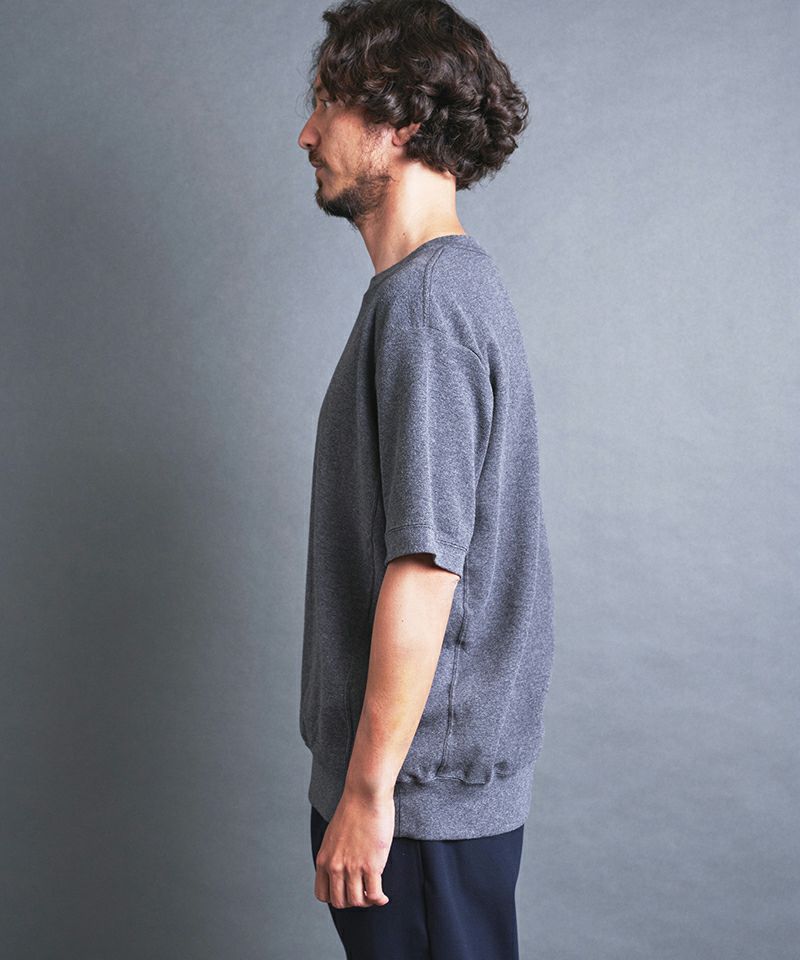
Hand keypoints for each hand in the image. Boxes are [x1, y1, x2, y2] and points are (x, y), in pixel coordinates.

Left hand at [313, 788, 393, 907]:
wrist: (365, 794)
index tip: (348, 892)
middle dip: (352, 902)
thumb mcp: (334, 835)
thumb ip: (334, 853)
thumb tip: (343, 867)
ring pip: (357, 902)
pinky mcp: (371, 865)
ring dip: (367, 902)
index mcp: (324, 859)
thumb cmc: (353, 810)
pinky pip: (374, 895)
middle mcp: (335, 866)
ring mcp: (353, 867)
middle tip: (364, 894)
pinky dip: (379, 900)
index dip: (336, 897)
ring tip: (374, 894)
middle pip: (340, 902)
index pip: (323, 894)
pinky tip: (384, 897)